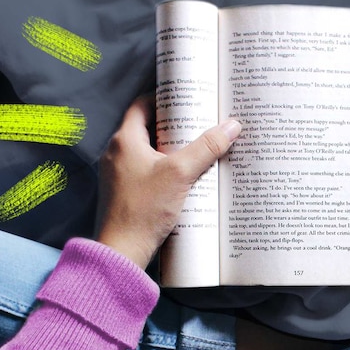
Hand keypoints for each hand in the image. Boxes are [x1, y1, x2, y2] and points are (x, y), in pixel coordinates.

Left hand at [96, 96, 240, 268]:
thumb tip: (232, 125)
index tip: (186, 98)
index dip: (164, 98)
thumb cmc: (144, 209)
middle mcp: (117, 153)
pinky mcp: (125, 193)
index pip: (142, 105)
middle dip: (174, 125)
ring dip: (172, 149)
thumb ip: (206, 147)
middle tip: (201, 123)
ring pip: (149, 152)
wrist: (122, 251)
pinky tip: (186, 178)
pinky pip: (147, 172)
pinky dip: (165, 169)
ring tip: (199, 149)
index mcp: (124, 140)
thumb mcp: (180, 173)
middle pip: (148, 128)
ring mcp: (119, 174)